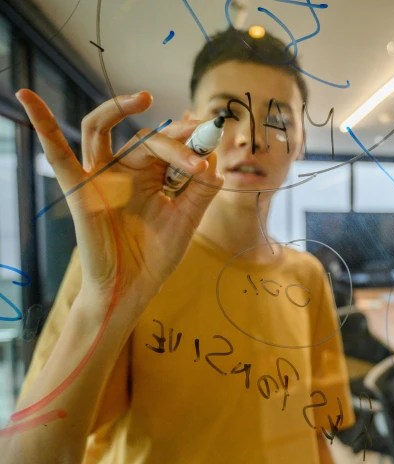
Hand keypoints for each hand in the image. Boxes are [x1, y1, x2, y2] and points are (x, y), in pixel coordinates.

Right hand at [17, 89, 222, 309]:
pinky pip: (57, 155)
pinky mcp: (80, 190)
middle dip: (175, 137)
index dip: (192, 137)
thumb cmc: (156, 256)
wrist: (133, 288)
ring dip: (119, 108)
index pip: (169, 143)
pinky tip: (29, 97)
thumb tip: (215, 160)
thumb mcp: (186, 220)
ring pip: (101, 129)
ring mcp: (101, 177)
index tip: (214, 132)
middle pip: (146, 137)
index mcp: (152, 176)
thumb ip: (201, 190)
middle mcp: (125, 170)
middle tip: (198, 139)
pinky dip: (42, 124)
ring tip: (144, 97)